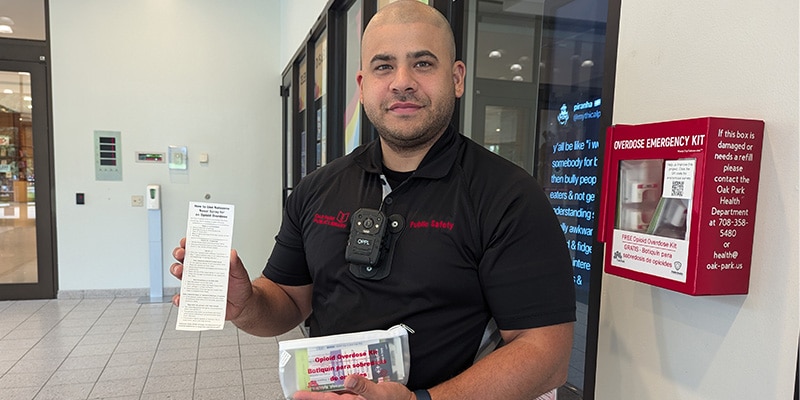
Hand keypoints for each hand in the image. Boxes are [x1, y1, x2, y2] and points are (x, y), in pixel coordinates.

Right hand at [169, 237, 253, 320]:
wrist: (242, 305)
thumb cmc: (239, 286)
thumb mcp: (240, 274)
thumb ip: (236, 264)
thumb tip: (232, 253)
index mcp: (210, 261)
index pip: (196, 249)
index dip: (188, 243)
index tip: (186, 241)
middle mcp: (199, 271)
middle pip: (183, 259)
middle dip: (179, 254)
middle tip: (182, 254)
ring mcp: (195, 284)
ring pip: (180, 275)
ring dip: (176, 270)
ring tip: (180, 271)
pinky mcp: (194, 299)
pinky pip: (182, 299)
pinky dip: (178, 298)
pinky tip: (180, 298)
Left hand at [291, 374, 414, 399]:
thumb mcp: (380, 394)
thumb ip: (364, 387)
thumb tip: (347, 379)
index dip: (311, 397)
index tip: (296, 394)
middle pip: (328, 397)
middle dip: (314, 392)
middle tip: (299, 387)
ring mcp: (356, 398)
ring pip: (336, 393)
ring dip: (326, 387)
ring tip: (314, 379)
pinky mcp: (362, 394)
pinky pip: (348, 389)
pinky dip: (341, 382)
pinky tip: (337, 376)